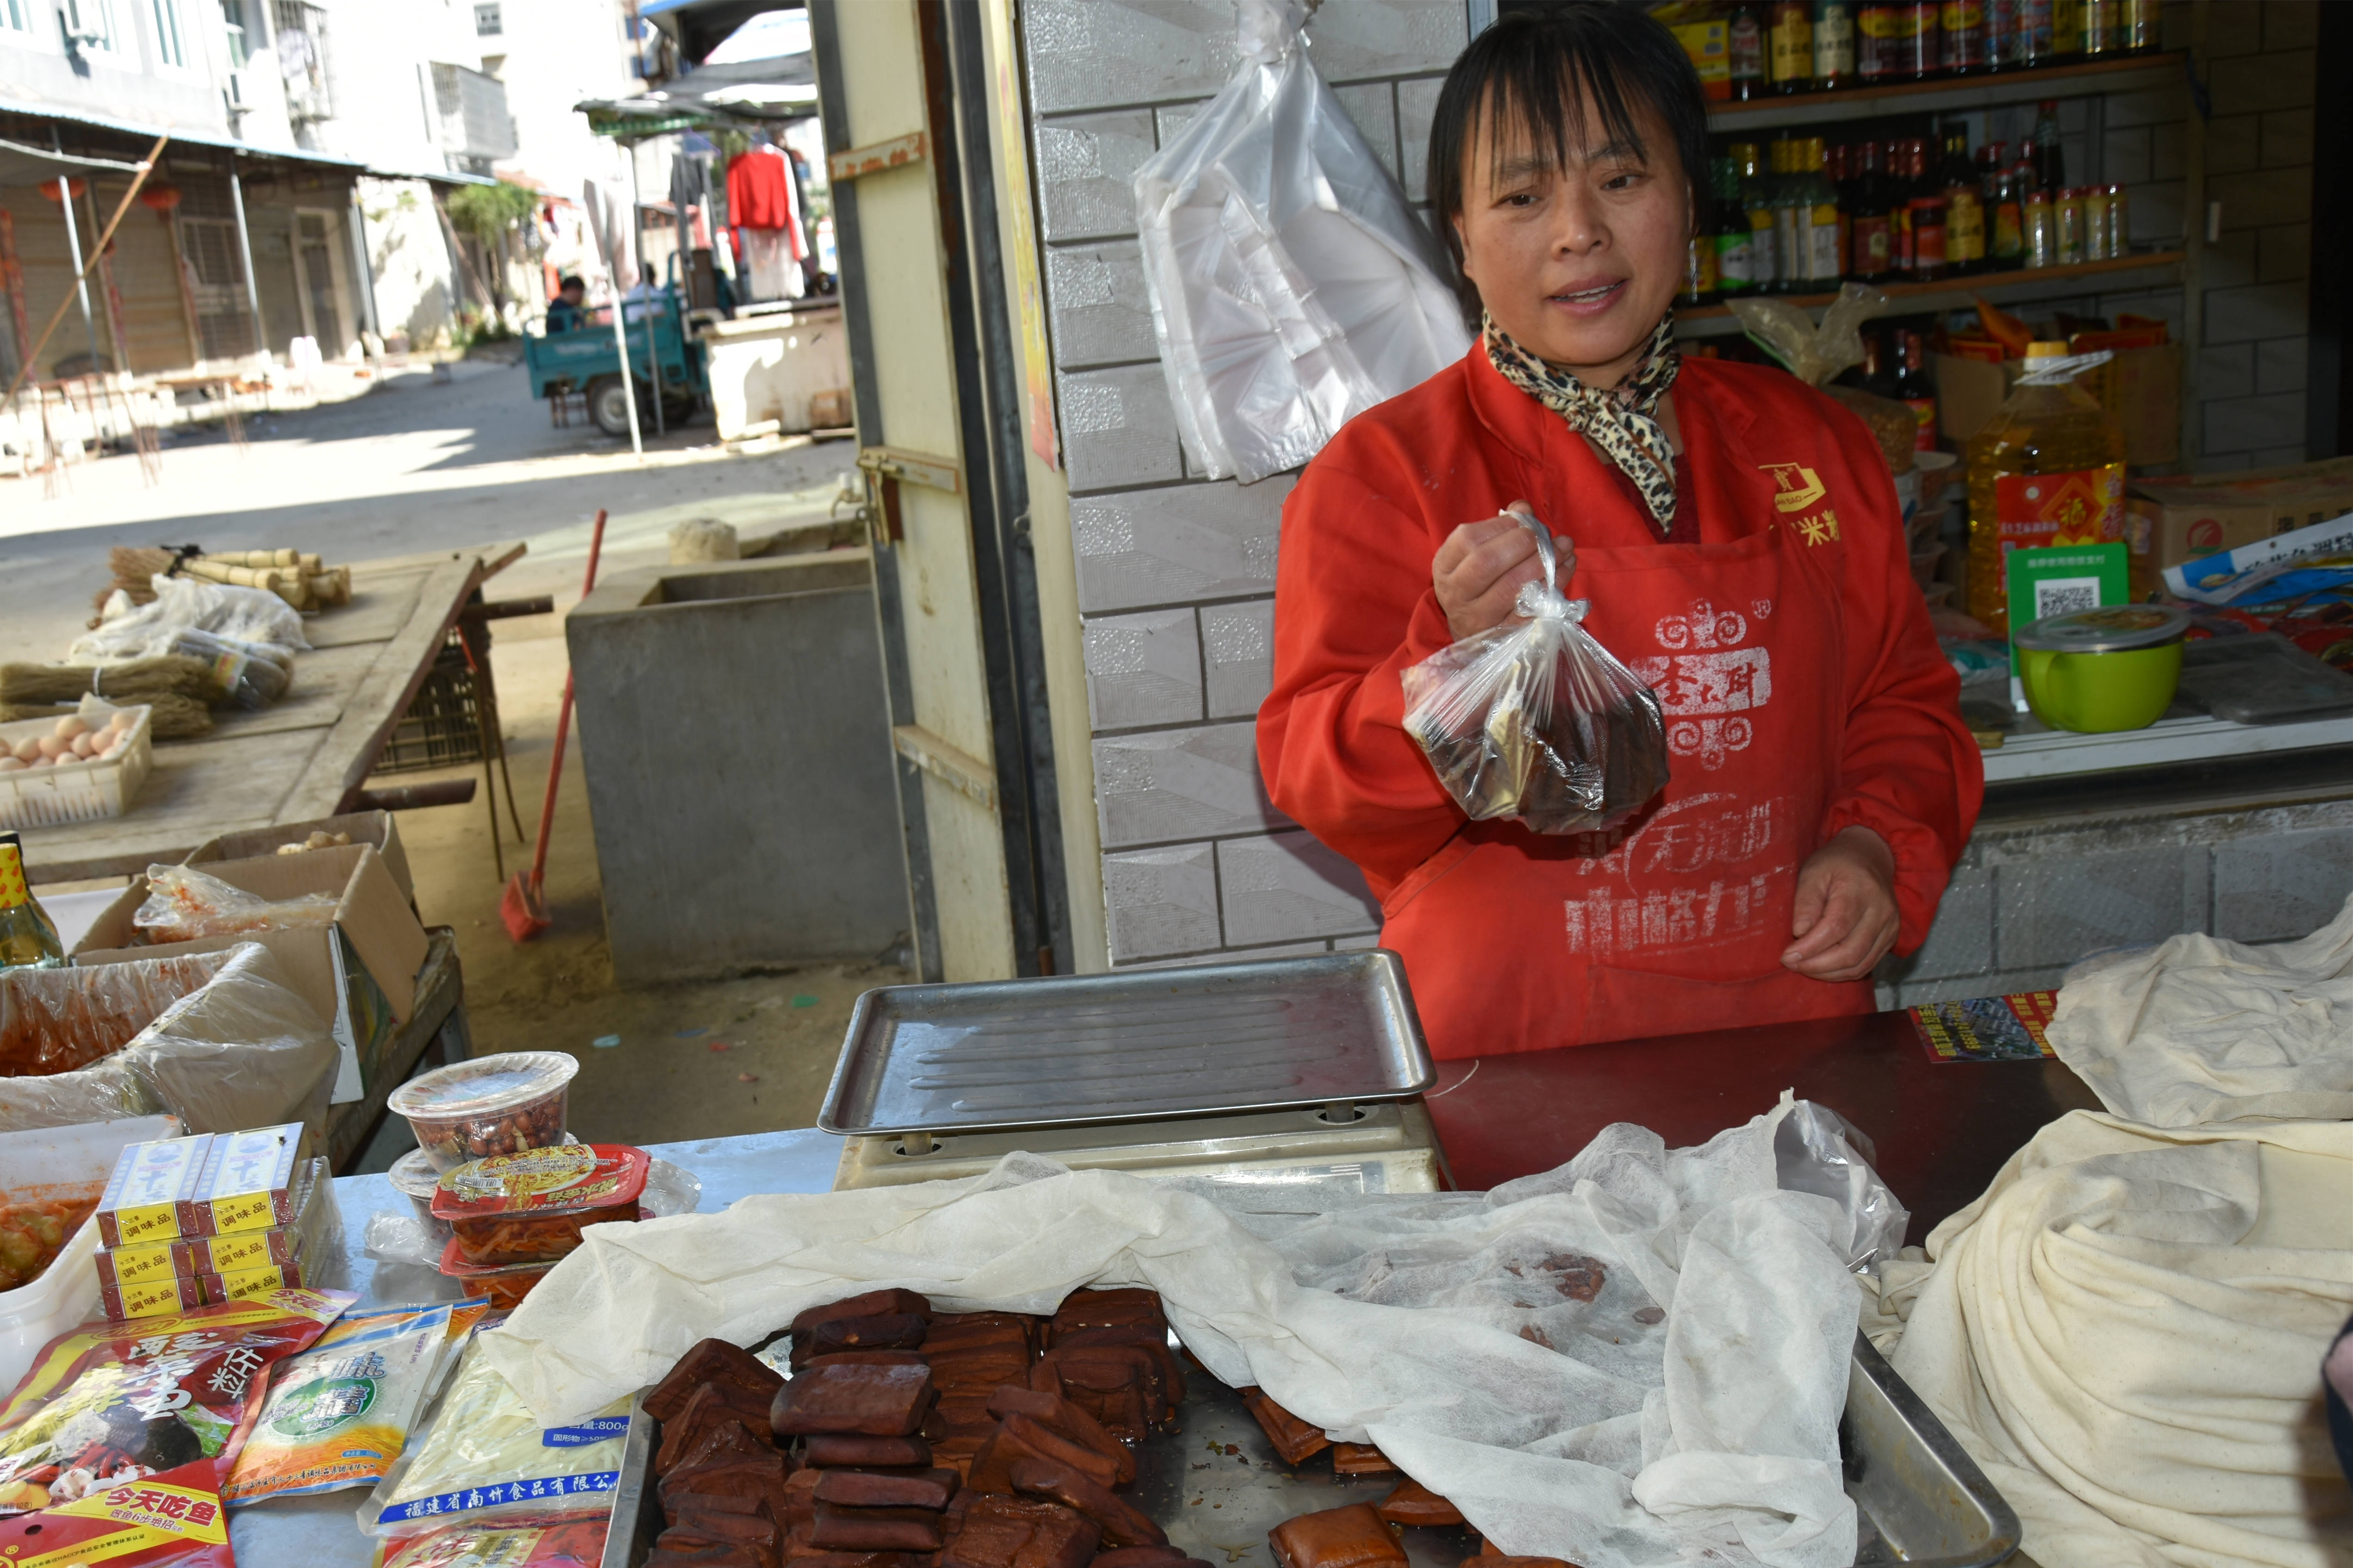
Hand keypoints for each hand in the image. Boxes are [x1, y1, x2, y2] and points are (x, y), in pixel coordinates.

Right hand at [1431, 501, 1576, 639]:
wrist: (1473, 633)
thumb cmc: (1480, 584)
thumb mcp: (1478, 554)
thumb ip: (1500, 527)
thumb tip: (1523, 508)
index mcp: (1445, 566)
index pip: (1468, 539)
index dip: (1500, 526)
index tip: (1522, 522)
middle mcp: (1456, 593)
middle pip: (1487, 562)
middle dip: (1522, 543)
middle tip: (1543, 536)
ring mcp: (1478, 617)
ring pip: (1511, 587)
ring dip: (1543, 562)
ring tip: (1564, 548)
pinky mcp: (1504, 634)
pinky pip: (1532, 608)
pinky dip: (1555, 585)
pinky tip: (1566, 568)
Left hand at [1782, 827, 1900, 981]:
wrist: (1869, 858)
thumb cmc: (1835, 864)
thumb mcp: (1813, 872)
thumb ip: (1806, 902)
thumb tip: (1799, 933)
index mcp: (1861, 889)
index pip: (1836, 927)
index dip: (1810, 947)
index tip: (1786, 956)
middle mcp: (1881, 911)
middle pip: (1850, 952)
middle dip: (1817, 966)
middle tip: (1791, 963)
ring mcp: (1890, 926)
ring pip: (1859, 965)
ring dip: (1828, 973)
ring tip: (1803, 967)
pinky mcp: (1891, 938)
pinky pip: (1867, 965)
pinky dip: (1842, 972)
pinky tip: (1822, 968)